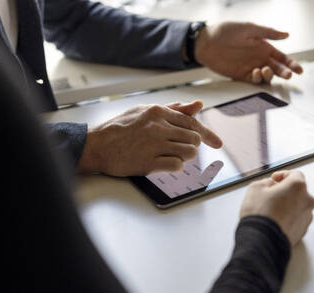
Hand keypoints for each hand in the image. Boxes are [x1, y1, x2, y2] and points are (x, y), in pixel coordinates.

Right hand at [77, 100, 222, 175]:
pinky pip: (176, 165)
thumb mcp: (145, 112)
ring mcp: (153, 145)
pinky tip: (164, 163)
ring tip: (172, 156)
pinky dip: (175, 166)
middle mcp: (158, 127)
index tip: (217, 143)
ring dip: (185, 157)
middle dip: (191, 146)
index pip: (192, 122)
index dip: (207, 134)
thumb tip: (198, 105)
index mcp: (158, 112)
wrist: (97, 145)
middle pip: (193, 138)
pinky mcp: (148, 162)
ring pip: (189, 152)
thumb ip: (173, 109)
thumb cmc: (120, 128)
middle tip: (179, 149)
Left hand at [194, 22, 302, 83]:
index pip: (282, 57)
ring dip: (270, 75)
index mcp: (264, 46)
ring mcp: (251, 67)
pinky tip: (256, 72)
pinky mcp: (241, 75)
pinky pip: (254, 80)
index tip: (299, 70)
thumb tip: (287, 34)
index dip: (292, 64)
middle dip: (284, 72)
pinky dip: (257, 78)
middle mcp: (259, 58)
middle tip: (288, 75)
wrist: (207, 42)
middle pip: (277, 69)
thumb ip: (268, 33)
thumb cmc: (227, 31)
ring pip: (267, 76)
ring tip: (266, 70)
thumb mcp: (249, 28)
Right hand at [239, 170, 313, 245]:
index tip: (274, 179)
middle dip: (285, 191)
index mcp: (298, 186)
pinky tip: (275, 220)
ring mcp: (306, 216)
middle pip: (298, 190)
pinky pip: (296, 219)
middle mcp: (307, 200)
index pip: (295, 174)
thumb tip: (270, 185)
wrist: (262, 240)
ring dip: (287, 204)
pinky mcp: (303, 230)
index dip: (282, 175)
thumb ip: (265, 182)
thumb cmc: (260, 215)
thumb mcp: (255, 188)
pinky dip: (288, 217)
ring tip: (271, 209)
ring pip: (298, 205)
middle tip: (271, 194)